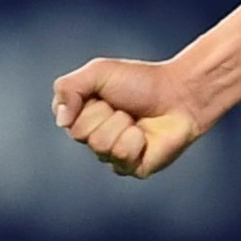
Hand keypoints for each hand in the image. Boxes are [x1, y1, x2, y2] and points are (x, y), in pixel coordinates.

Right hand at [52, 56, 205, 178]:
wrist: (180, 93)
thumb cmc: (141, 81)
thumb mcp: (98, 72)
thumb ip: (68, 88)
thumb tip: (61, 121)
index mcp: (82, 116)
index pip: (64, 119)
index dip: (84, 103)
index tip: (102, 93)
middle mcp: (94, 138)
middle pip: (81, 134)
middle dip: (105, 114)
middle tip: (123, 106)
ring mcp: (113, 156)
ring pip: (101, 146)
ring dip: (122, 125)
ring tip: (135, 119)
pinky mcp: (133, 168)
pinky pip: (121, 157)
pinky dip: (135, 141)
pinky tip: (145, 135)